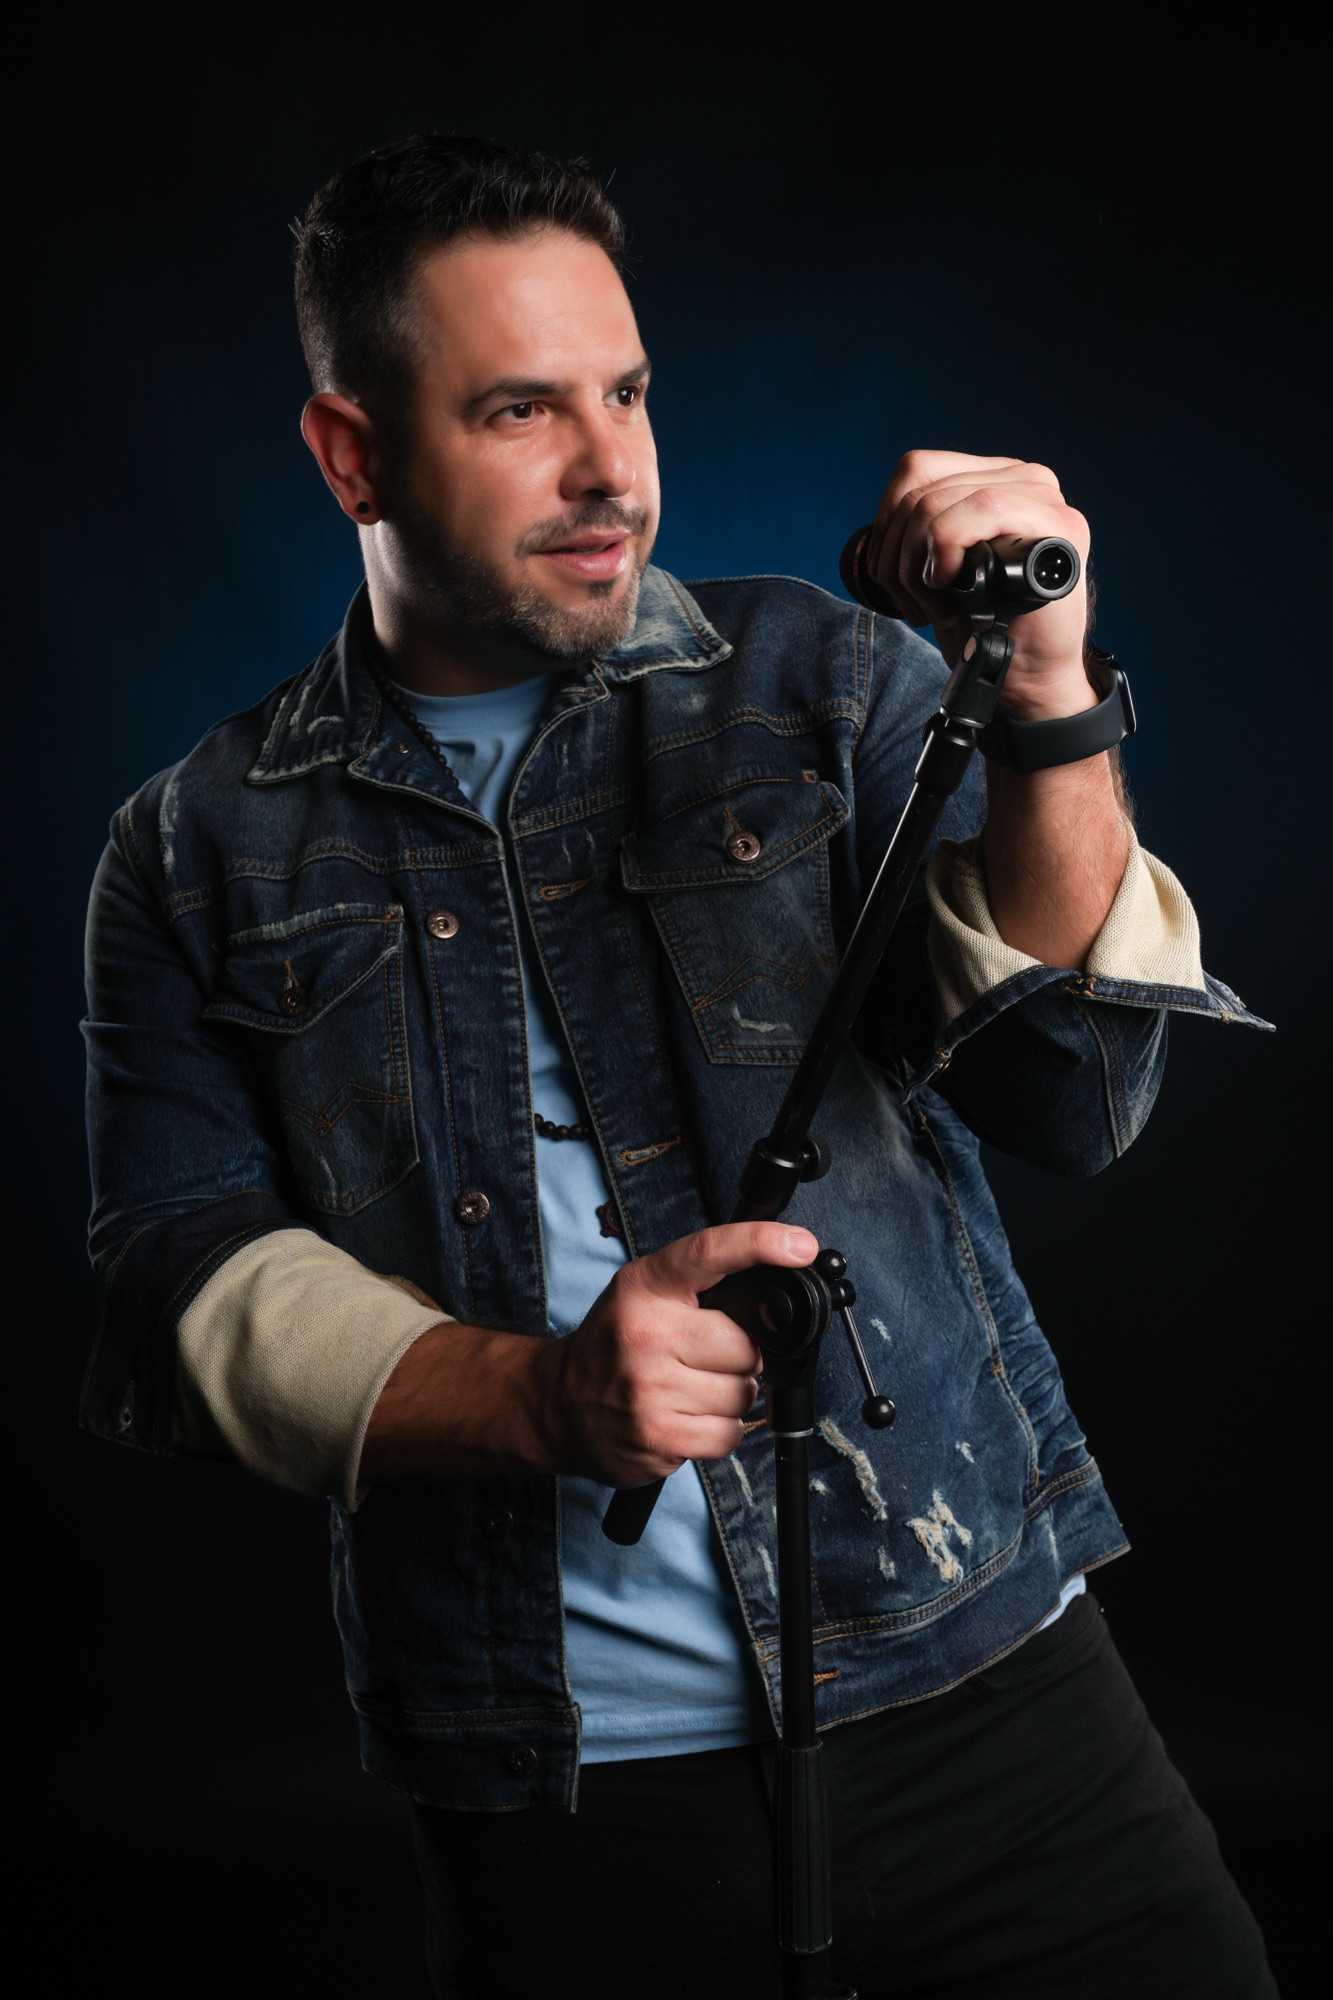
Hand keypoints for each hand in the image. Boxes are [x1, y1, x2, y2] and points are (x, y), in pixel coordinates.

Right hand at [540, 1221, 818, 1485]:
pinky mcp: (659, 1438)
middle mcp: (646, 1333)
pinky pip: (729, 1434)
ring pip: (743, 1393)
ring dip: (729, 1396)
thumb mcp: (642, 1295)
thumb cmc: (613, 1346)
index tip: (800, 1244)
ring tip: (689, 1389)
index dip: (760, 1242)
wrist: (556, 1405)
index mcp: (645, 1287)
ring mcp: (651, 1389)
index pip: (709, 1252)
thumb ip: (698, 1288)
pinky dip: (718, 1430)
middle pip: (746, 1344)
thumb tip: (772, 1296)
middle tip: (704, 1358)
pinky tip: (686, 1417)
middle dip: (739, 1356)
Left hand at [865, 449, 1095, 721]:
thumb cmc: (986, 629)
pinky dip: (947, 554)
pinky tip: (954, 594)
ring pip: (936, 504)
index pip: (917, 470)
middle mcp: (1025, 480)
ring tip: (936, 608)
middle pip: (919, 489)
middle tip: (918, 604)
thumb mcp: (941, 567)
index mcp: (997, 480)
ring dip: (916, 570)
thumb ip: (924, 525)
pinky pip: (979, 508)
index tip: (890, 576)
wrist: (1027, 678)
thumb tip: (886, 517)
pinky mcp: (1057, 527)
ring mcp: (1045, 500)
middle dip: (897, 558)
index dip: (887, 524)